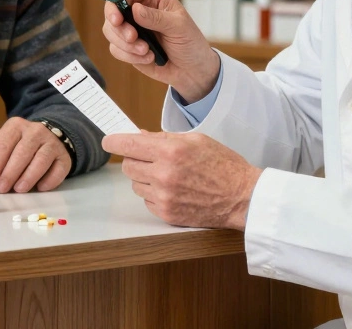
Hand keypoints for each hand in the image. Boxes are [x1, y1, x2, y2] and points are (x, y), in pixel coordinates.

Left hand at [0, 117, 70, 193]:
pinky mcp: (64, 156)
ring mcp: (52, 142)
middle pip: (23, 152)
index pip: (4, 143)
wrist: (50, 137)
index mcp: (16, 126)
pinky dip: (49, 180)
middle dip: (11, 172)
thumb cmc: (21, 145)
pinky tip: (40, 187)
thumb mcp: (7, 142)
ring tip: (19, 189)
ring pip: (41, 159)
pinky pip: (59, 169)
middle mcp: (36, 131)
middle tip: (2, 187)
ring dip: (29, 176)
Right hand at [101, 0, 220, 101]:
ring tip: (146, 51)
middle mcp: (138, 9)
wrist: (192, 70)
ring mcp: (131, 28)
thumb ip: (156, 17)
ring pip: (110, 31)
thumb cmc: (190, 42)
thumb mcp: (178, 26)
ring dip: (126, 45)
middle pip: (112, 12)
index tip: (117, 18)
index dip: (116, 3)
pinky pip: (116, 49)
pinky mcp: (128, 46)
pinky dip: (130, 56)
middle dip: (119, 29)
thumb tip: (135, 9)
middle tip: (132, 38)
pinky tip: (148, 57)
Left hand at [102, 132, 261, 230]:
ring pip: (136, 184)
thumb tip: (140, 137)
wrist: (242, 197)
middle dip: (136, 160)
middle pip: (128, 166)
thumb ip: (164, 138)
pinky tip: (174, 190)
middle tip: (151, 159)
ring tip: (168, 176)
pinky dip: (155, 195)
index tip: (109, 141)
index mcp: (171, 151)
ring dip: (145, 178)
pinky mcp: (167, 214)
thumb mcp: (196, 140)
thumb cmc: (223, 165)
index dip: (114, 141)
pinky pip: (147, 201)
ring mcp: (164, 196)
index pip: (128, 144)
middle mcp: (164, 174)